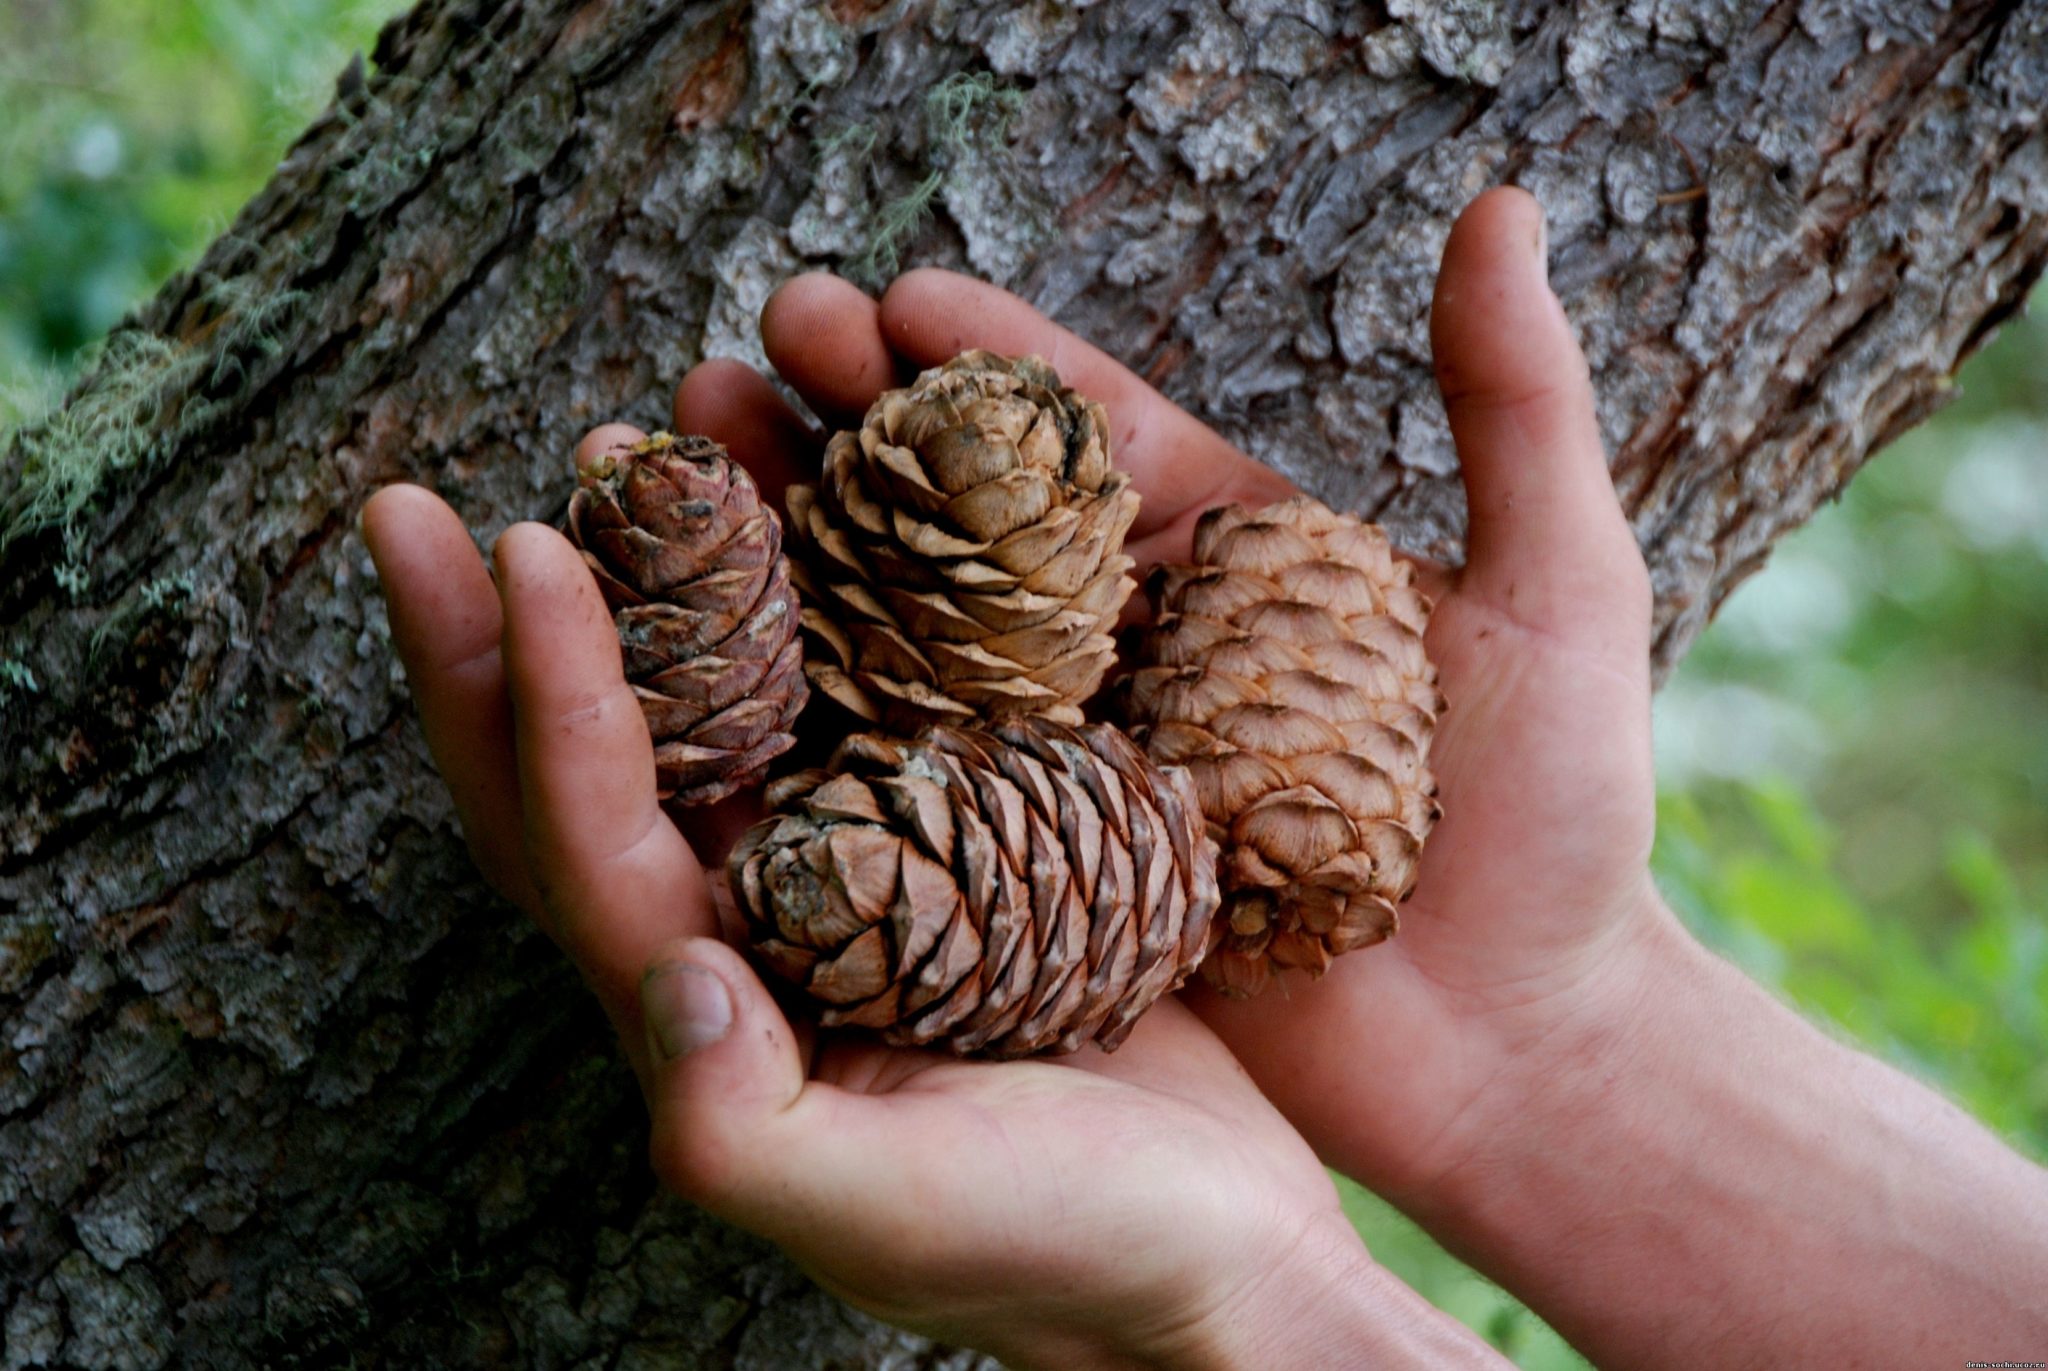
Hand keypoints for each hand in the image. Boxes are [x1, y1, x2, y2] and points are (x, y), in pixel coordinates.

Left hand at [361, 459, 1496, 1366]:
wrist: (1222, 1254)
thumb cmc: (1071, 1255)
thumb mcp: (899, 1217)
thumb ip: (749, 1128)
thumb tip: (657, 981)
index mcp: (712, 1022)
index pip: (588, 839)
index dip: (539, 694)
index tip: (518, 539)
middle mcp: (760, 936)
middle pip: (603, 764)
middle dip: (510, 637)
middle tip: (434, 502)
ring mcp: (857, 883)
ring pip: (732, 709)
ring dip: (666, 590)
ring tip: (636, 457)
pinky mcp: (958, 846)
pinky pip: (870, 701)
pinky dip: (831, 606)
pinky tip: (820, 516)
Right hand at [676, 186, 1659, 1208]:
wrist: (1525, 1057)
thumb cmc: (1562, 835)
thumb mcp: (1560, 594)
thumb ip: (1517, 407)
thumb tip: (1501, 205)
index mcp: (1234, 562)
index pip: (1085, 429)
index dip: (982, 358)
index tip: (886, 297)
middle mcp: (1136, 648)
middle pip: (967, 513)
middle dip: (850, 425)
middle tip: (740, 351)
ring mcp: (1080, 761)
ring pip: (916, 631)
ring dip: (802, 547)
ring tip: (689, 467)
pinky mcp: (1046, 872)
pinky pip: (922, 782)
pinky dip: (824, 714)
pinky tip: (722, 661)